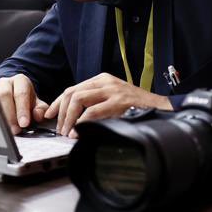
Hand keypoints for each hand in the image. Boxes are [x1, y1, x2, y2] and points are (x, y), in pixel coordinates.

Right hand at [0, 74, 47, 132]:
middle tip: (15, 130)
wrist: (14, 94)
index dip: (22, 109)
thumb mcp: (37, 103)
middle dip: (9, 114)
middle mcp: (5, 83)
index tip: (24, 123)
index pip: (21, 93)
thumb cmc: (26, 100)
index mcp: (20, 81)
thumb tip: (37, 115)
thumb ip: (40, 109)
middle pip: (4, 95)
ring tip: (5, 130)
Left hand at [44, 73, 171, 137]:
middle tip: (59, 128)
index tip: (49, 115)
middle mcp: (105, 81)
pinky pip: (94, 110)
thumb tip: (73, 119)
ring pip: (79, 99)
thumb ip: (95, 104)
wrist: (162, 108)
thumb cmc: (137, 108)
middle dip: (61, 112)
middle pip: (72, 92)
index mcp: (101, 80)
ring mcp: (113, 90)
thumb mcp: (112, 100)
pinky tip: (80, 131)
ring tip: (67, 131)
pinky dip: (83, 122)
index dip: (58, 103)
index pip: (72, 89)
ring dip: (69, 117)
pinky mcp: (120, 101)